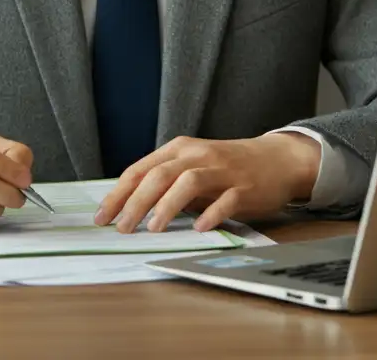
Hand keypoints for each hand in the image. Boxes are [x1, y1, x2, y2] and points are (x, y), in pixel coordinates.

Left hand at [93, 133, 320, 233]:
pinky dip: (210, 214)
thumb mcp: (191, 166)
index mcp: (179, 149)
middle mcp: (197, 155)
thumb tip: (128, 205)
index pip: (140, 169)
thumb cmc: (226, 167)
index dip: (119, 193)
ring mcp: (221, 170)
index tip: (102, 216)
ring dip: (167, 205)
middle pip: (160, 174)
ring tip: (153, 228)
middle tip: (121, 227)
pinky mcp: (244, 188)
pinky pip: (225, 200)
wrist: (275, 159)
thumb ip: (165, 182)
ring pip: (188, 182)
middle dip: (136, 202)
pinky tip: (199, 228)